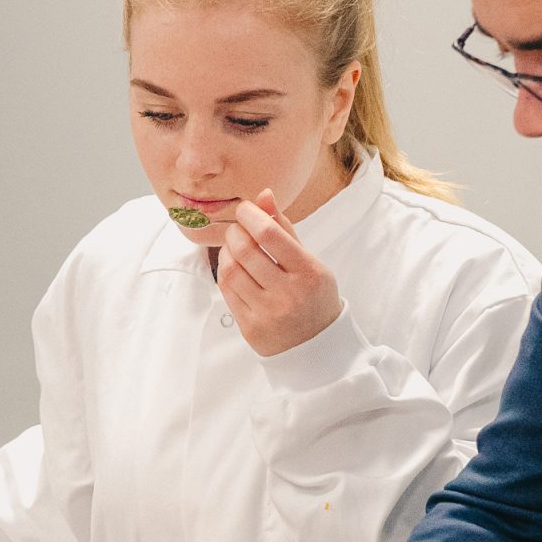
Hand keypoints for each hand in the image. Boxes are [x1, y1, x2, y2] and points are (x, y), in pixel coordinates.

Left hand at [218, 189, 343, 357]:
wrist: (316, 347)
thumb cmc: (313, 296)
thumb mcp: (309, 261)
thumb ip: (284, 229)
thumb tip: (264, 195)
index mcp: (308, 272)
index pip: (269, 234)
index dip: (250, 215)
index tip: (244, 209)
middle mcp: (288, 294)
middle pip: (245, 250)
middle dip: (235, 231)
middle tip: (237, 227)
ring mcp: (267, 313)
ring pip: (231, 270)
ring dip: (226, 250)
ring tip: (234, 246)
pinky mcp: (250, 327)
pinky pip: (227, 290)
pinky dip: (225, 271)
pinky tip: (232, 265)